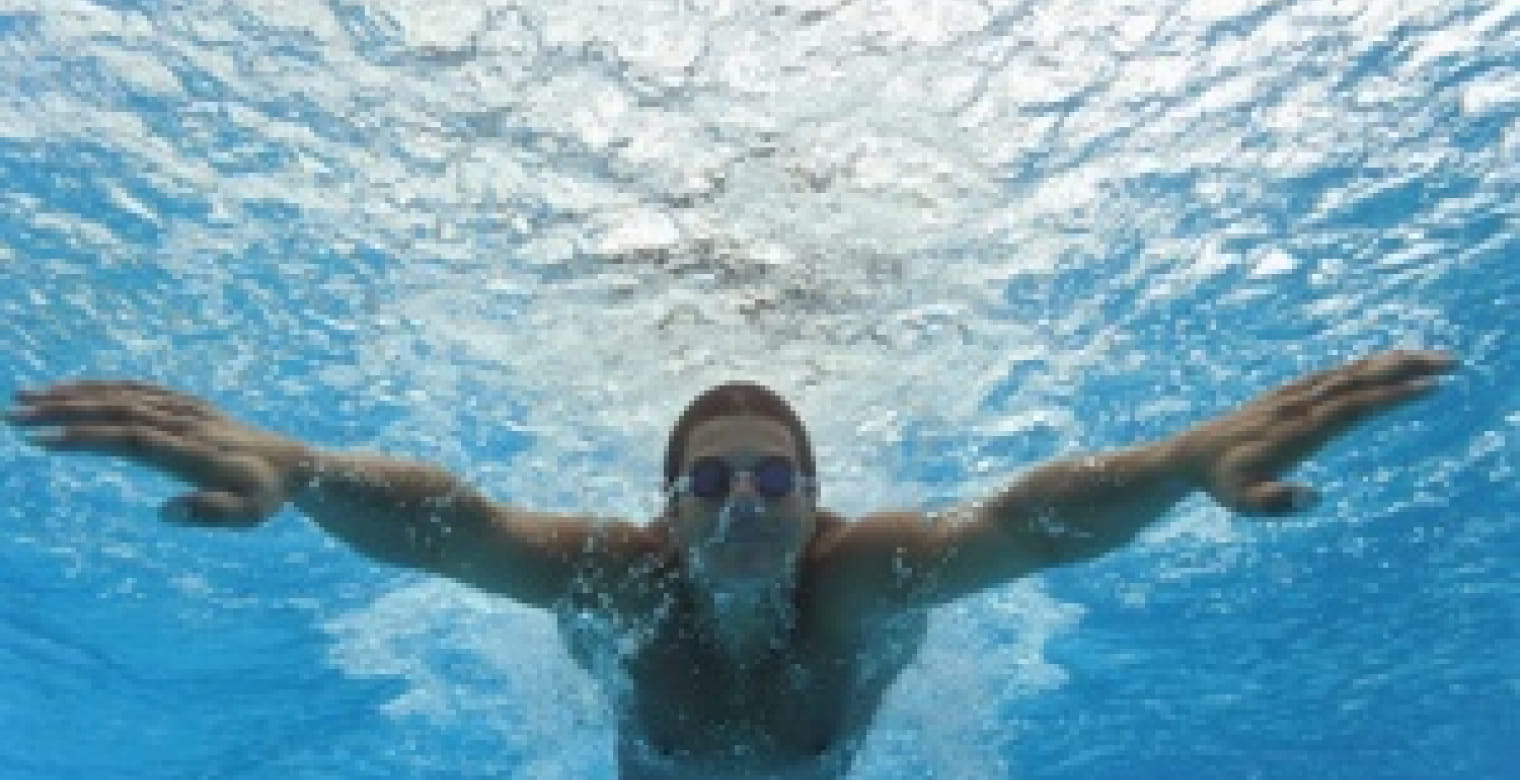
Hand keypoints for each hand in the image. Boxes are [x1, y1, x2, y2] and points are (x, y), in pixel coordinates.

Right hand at [6, 381, 313, 526]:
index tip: (43, 439)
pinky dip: (104, 385)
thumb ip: (209, 512)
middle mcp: (183, 423)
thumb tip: (165, 511)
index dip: (86, 436)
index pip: (130, 439)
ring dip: (75, 393)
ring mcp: (184, 409)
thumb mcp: (248, 516)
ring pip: (123, 394)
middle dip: (63, 410)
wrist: (294, 464)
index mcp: (191, 450)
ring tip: (27, 396)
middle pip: (116, 410)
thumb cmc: (265, 496)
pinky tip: (72, 388)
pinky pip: (140, 388)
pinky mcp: (186, 404)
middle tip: (14, 414)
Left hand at [1172, 350, 1455, 514]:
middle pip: (1359, 381)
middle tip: (1450, 362)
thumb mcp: (1244, 503)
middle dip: (1406, 369)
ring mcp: (1293, 396)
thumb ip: (1275, 502)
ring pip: (1349, 371)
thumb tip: (1312, 498)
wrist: (1191, 454)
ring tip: (1433, 357)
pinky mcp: (1288, 393)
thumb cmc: (1223, 483)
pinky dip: (1363, 364)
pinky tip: (1385, 361)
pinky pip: (1333, 372)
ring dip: (1392, 361)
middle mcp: (1299, 406)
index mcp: (1299, 431)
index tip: (1430, 388)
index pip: (1353, 408)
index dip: (1391, 397)